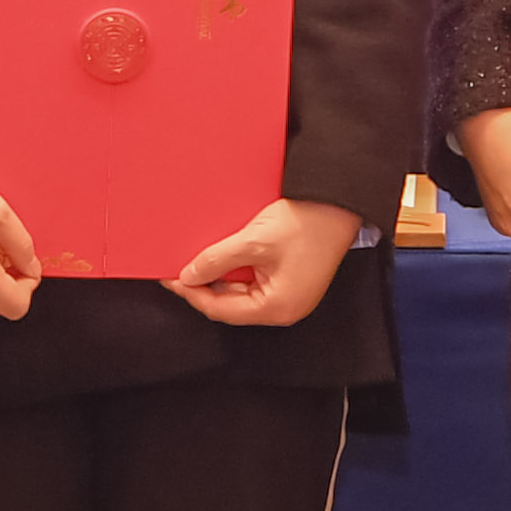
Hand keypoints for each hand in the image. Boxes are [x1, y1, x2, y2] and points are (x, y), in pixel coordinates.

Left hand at [168, 196, 362, 327]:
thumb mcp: (253, 241)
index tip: (171, 278)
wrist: (339, 200)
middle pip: (231, 304)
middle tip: (181, 267)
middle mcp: (285, 308)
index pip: (221, 310)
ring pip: (242, 291)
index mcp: (278, 308)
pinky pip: (256, 280)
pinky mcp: (292, 278)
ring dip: (221, 275)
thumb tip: (188, 276)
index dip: (192, 294)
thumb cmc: (307, 222)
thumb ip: (216, 261)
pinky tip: (225, 254)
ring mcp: (291, 294)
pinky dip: (238, 269)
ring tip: (201, 258)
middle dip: (205, 285)